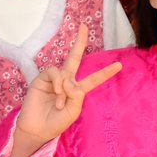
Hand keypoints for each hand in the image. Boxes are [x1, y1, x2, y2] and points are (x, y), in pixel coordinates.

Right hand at [9, 25, 121, 156]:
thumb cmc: (56, 123)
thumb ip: (77, 95)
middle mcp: (66, 81)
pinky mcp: (41, 79)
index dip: (106, 72)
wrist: (36, 130)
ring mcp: (53, 79)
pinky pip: (54, 72)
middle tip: (84, 26)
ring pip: (65, 72)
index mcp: (77, 91)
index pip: (94, 79)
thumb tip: (69, 81)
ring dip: (64, 88)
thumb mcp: (73, 111)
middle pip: (74, 57)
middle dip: (79, 42)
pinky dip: (57, 82)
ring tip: (60, 102)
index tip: (120, 65)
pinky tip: (56, 92)